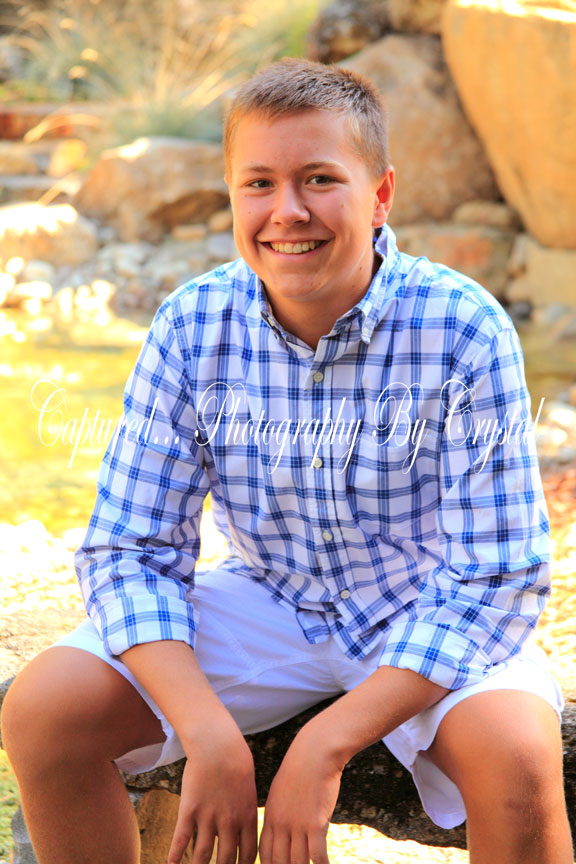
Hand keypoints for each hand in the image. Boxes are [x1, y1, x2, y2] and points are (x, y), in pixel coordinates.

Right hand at [168, 720, 257, 863]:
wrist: (218, 745)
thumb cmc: (236, 763)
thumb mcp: (248, 789)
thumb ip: (246, 812)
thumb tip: (244, 830)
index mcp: (247, 817)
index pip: (248, 854)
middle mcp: (229, 822)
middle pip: (226, 860)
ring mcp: (208, 817)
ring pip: (203, 855)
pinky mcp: (189, 810)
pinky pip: (181, 839)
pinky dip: (175, 856)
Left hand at [259, 728, 342, 863]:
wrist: (315, 754)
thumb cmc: (301, 769)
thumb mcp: (281, 791)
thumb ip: (280, 812)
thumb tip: (283, 830)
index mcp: (271, 816)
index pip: (265, 853)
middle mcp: (281, 824)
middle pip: (279, 862)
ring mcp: (298, 825)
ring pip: (298, 862)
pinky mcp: (316, 824)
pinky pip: (317, 855)